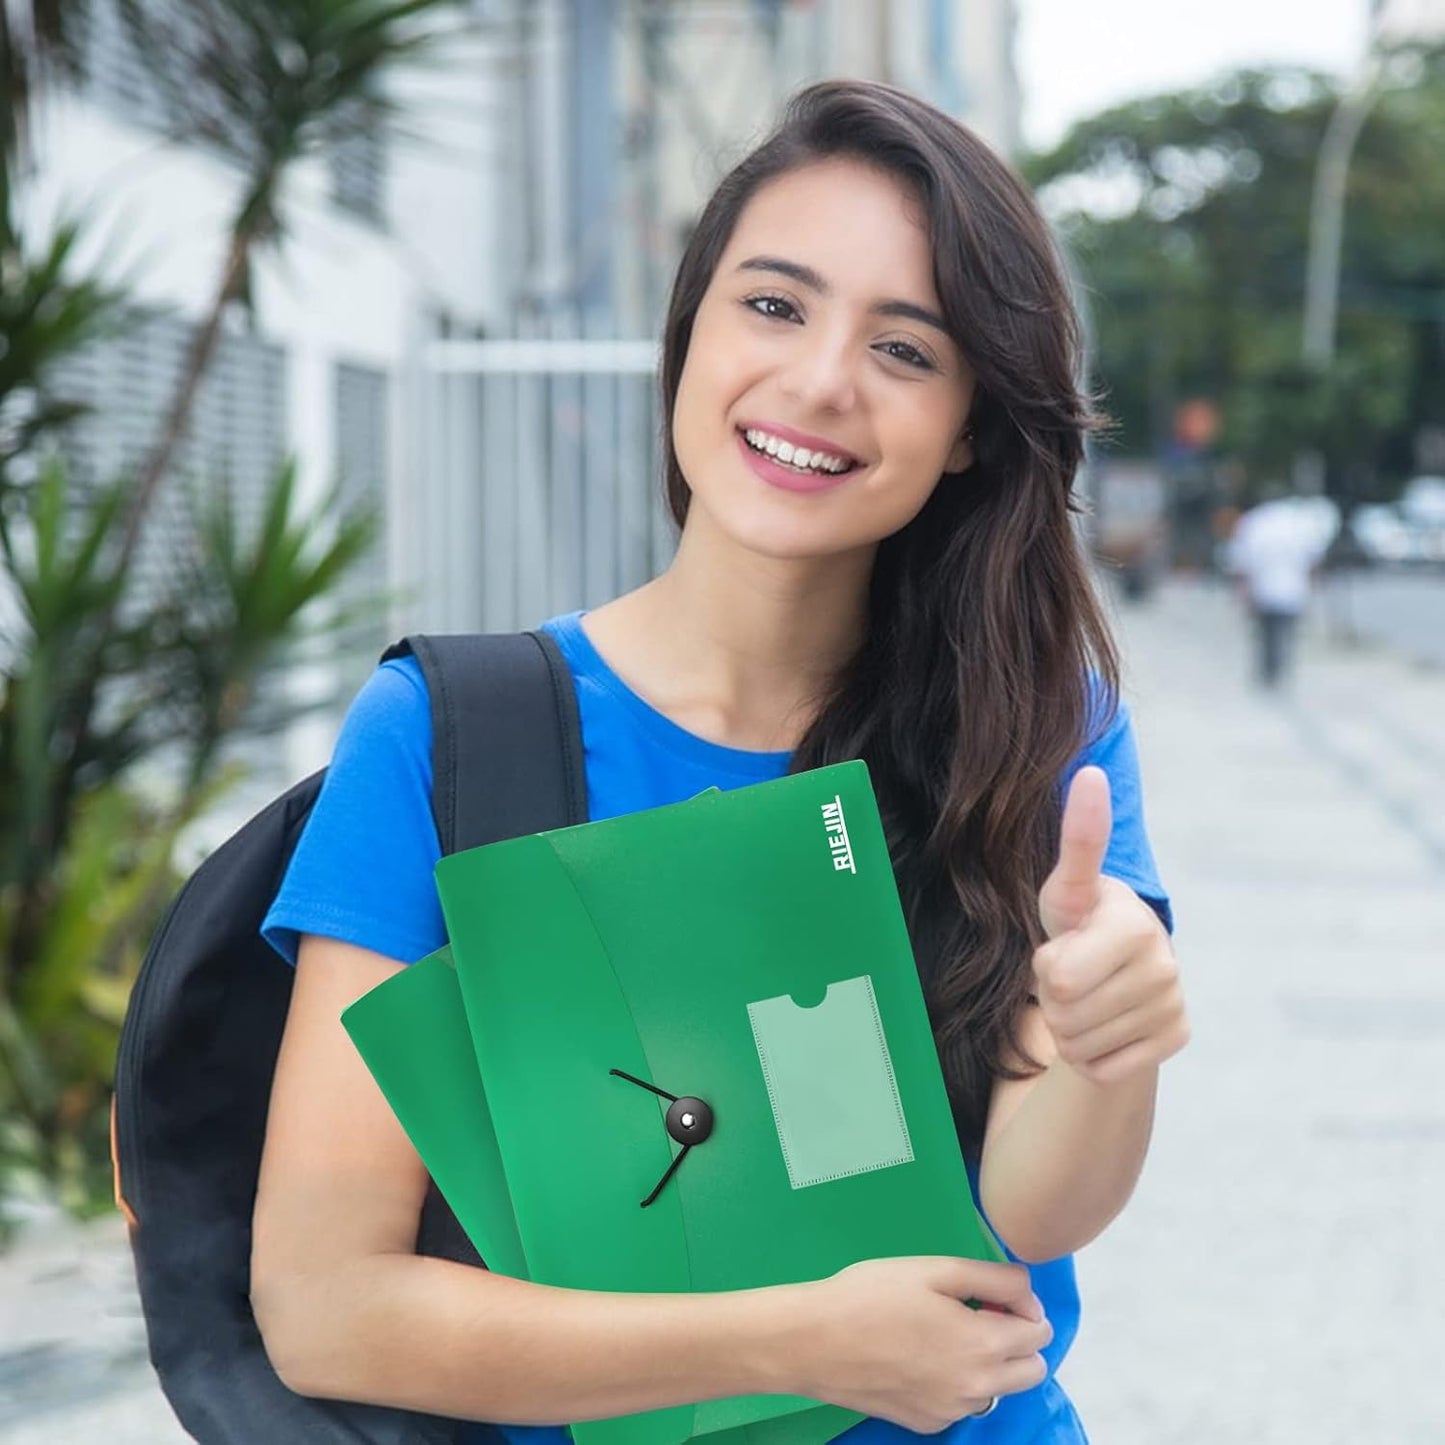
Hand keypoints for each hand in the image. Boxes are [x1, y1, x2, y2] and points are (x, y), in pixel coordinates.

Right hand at [793, 1257, 1051, 1434]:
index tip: (993, 1294)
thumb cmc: (872, 1294)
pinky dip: (957, 1382)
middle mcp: (976, 1389)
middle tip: (977, 1313)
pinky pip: (963, 1403)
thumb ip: (994, 1279)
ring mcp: (952, 1412)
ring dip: (989, 1363)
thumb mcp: (935, 1270)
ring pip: (999, 1389)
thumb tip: (1029, 1294)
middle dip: (1018, 1339)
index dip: (1024, 1306)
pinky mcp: (927, 1424)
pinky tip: (921, 1357)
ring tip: (944, 1333)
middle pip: (1033, 1371)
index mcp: (983, 1346)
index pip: (1040, 1333)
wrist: (814, 1341)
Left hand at [1034, 766, 1188, 1085]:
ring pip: (1081, 1044)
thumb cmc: (1079, 920)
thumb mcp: (1066, 887)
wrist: (1111, 969)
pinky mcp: (1177, 1037)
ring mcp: (1174, 1002)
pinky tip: (1104, 1025)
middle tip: (1068, 974)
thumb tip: (1089, 772)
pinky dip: (1092, 1056)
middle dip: (1052, 998)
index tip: (1066, 948)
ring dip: (1068, 1027)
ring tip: (1084, 996)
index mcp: (1132, 923)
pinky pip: (1105, 1068)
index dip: (1046, 968)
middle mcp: (1163, 962)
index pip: (1059, 976)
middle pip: (1065, 1013)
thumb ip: (1078, 839)